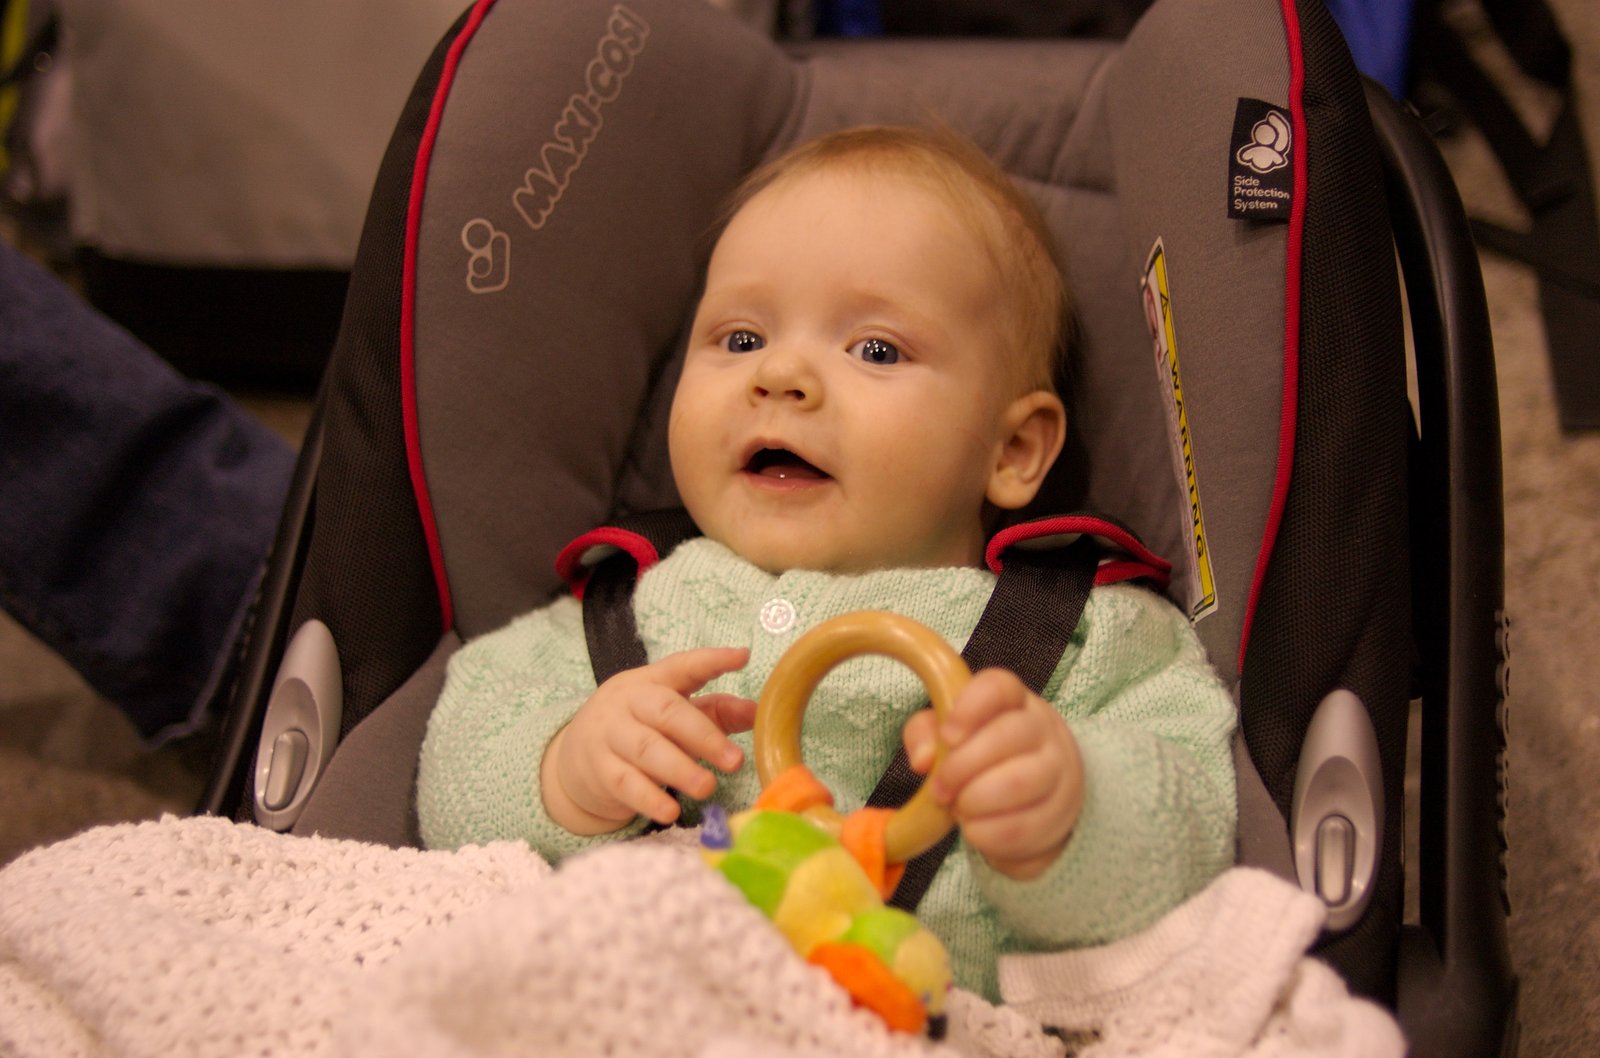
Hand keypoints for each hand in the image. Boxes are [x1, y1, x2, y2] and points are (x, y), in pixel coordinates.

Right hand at [543, 647, 755, 833]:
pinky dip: (649, 798)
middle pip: (666, 711)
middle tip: (734, 760)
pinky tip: (671, 811)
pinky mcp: (598, 770)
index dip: (711, 660)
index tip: (742, 656)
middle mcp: (628, 701)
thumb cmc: (638, 730)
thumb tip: (758, 712)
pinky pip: (625, 783)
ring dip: (680, 769)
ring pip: (646, 749)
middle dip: (703, 735)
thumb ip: (715, 712)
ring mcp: (609, 735)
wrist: (573, 759)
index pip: (682, 665)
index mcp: (651, 681)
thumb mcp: (673, 714)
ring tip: (708, 787)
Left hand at [902, 668, 1083, 879]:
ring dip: (975, 801)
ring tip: (959, 809)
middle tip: (940, 790)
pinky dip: (988, 834)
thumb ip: (925, 734)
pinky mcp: (1061, 813)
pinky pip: (1023, 826)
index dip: (969, 708)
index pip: (998, 687)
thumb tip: (923, 759)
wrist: (1034, 800)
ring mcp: (1059, 770)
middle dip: (961, 767)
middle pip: (1008, 736)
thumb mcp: (949, 737)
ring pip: (1018, 783)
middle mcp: (1043, 728)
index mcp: (1013, 700)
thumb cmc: (981, 758)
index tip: (947, 735)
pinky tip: (976, 830)